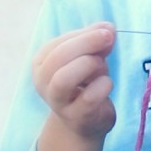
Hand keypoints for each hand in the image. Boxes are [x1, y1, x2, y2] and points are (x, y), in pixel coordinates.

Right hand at [32, 23, 116, 141]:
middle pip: (58, 57)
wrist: (85, 123)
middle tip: (108, 38)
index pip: (57, 43)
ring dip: (88, 65)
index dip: (84, 34)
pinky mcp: (77, 117)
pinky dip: (103, 84)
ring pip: (64, 79)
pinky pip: (89, 97)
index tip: (107, 30)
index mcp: (42, 63)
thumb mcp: (90, 58)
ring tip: (102, 66)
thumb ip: (96, 41)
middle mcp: (43, 83)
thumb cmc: (85, 84)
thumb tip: (108, 27)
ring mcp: (58, 102)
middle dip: (87, 43)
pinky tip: (107, 83)